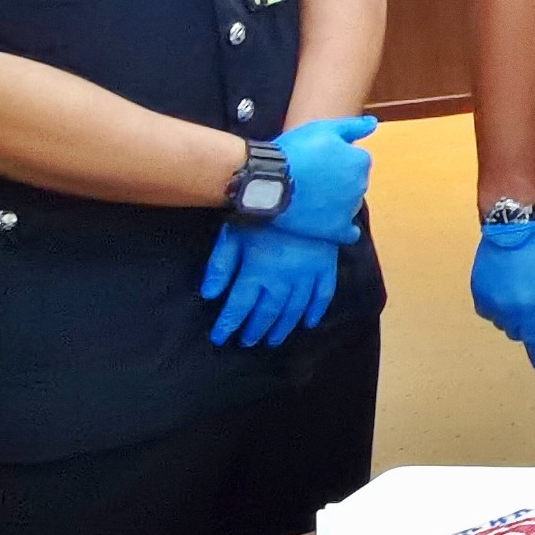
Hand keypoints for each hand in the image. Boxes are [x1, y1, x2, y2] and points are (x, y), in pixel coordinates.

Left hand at [199, 223, 340, 347]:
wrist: (298, 191)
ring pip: (294, 309)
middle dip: (255, 330)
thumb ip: (220, 265)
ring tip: (273, 340)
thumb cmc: (260, 212)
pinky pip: (323, 295)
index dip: (228, 324)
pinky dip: (316, 311)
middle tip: (248, 342)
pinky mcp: (325, 267)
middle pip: (267, 312)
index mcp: (257, 272)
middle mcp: (282, 281)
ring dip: (283, 327)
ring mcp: (307, 275)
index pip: (239, 307)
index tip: (220, 338)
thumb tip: (209, 294)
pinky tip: (309, 323)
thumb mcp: (231, 235)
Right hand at [270, 115, 379, 244]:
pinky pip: (348, 233)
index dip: (339, 161)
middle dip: (340, 181)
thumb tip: (373, 124)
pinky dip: (341, 229)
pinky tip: (327, 222)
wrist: (268, 179)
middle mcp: (361, 185)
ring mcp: (349, 208)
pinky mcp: (335, 228)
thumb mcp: (323, 128)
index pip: (357, 162)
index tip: (321, 162)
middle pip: (354, 183)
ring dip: (338, 202)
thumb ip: (352, 127)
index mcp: (361, 161)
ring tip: (312, 198)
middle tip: (314, 179)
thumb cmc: (294, 150)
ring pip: (350, 205)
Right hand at [472, 219, 534, 370]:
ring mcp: (486, 299)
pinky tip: (506, 296)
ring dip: (514, 319)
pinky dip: (497, 310)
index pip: (533, 339)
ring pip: (501, 322)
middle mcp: (503, 309)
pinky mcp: (476, 287)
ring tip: (525, 299)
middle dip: (530, 328)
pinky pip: (486, 310)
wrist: (512, 226)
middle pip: (516, 332)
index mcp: (525, 308)